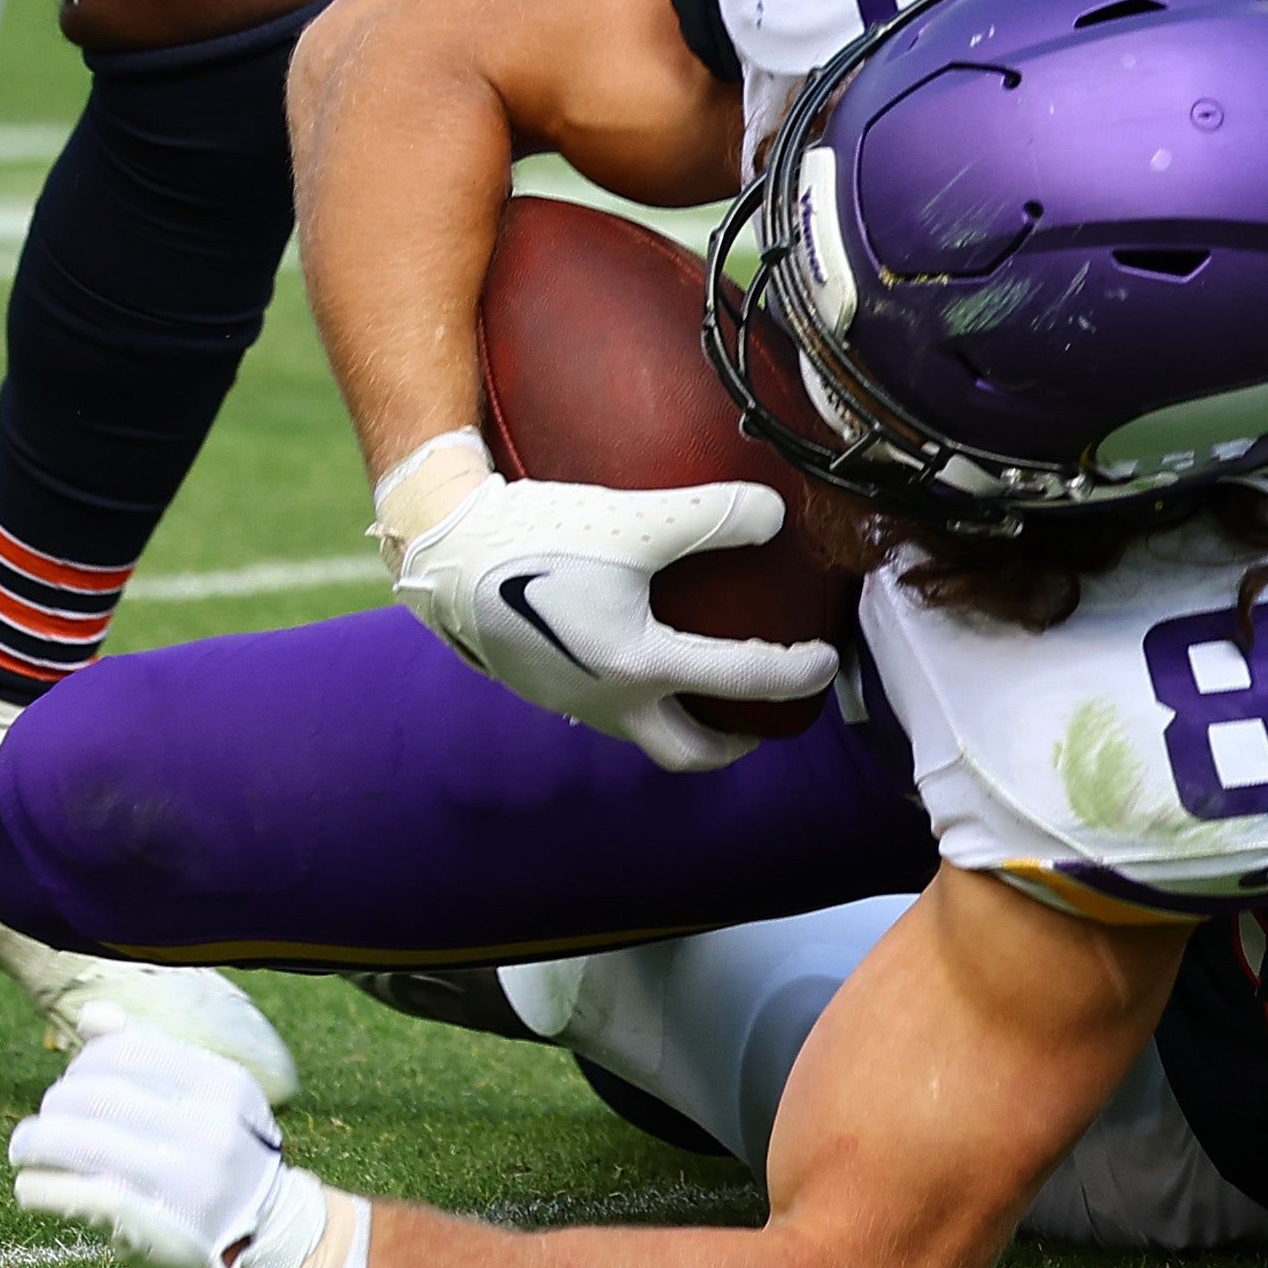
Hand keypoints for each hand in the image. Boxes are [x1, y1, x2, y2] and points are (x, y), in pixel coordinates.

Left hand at [11, 1007, 353, 1267]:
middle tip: (41, 1128)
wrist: (267, 1245)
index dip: (82, 1066)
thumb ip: (154, 1056)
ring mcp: (185, 1180)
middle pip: (94, 1095)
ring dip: (33, 1143)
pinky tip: (32, 1187)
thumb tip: (92, 1016)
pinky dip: (38, 1187)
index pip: (125, 1052)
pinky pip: (76, 1194)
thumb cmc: (222, 1163)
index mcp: (223, 1085)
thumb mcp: (209, 1102)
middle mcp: (209, 1128)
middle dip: (52, 1109)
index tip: (72, 1087)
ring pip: (78, 1142)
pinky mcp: (155, 1230)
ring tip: (27, 1152)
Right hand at [389, 472, 840, 772]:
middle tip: (761, 719)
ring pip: (641, 731)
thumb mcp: (634, 519)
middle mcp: (606, 700)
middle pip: (686, 752)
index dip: (796, 672)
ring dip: (681, 718)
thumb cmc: (536, 536)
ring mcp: (569, 699)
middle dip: (732, 743)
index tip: (827, 660)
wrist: (441, 549)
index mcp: (638, 667)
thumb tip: (775, 516)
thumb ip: (711, 515)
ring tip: (704, 683)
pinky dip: (637, 695)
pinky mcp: (539, 683)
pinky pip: (604, 705)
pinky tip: (634, 650)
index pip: (743, 682)